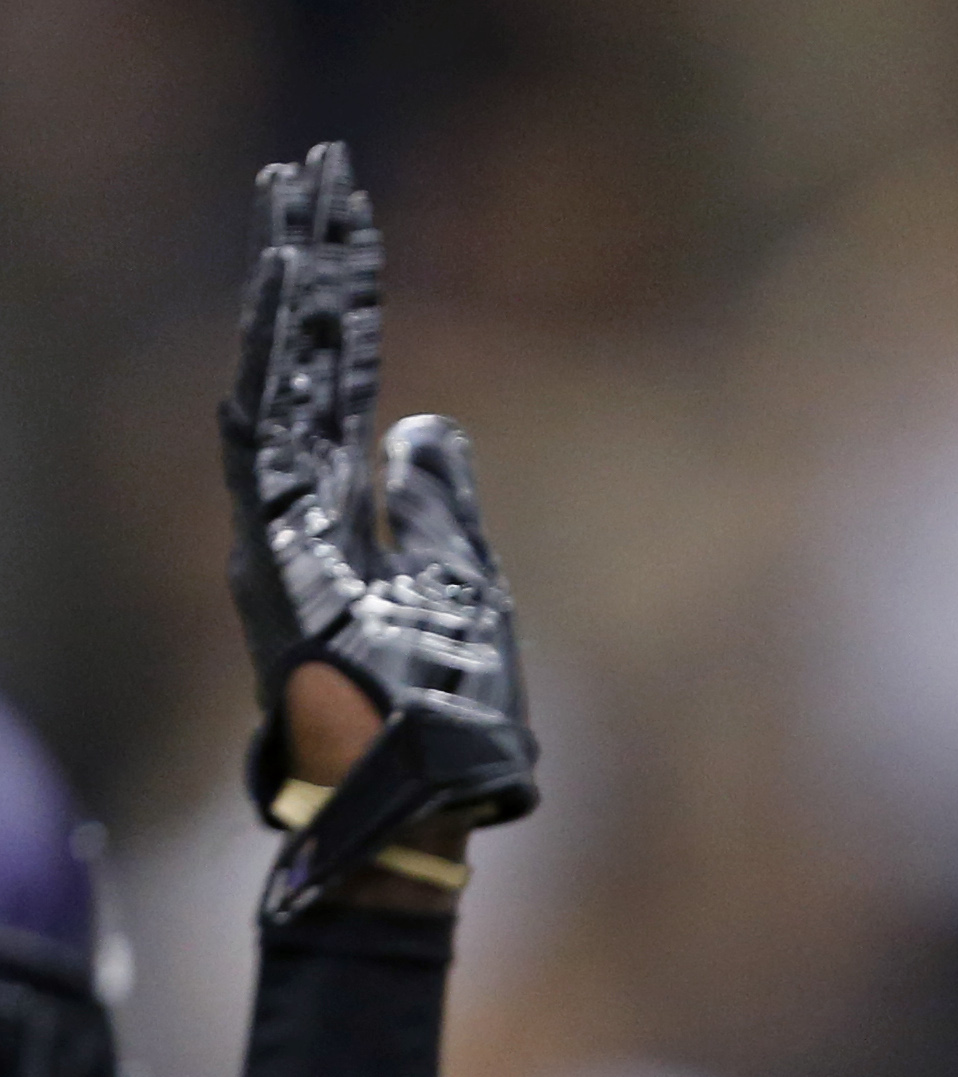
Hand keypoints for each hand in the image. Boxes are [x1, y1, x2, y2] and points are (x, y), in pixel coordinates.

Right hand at [221, 139, 536, 918]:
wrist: (428, 801)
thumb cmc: (452, 718)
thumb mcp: (468, 588)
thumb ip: (438, 505)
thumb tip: (424, 424)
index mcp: (341, 520)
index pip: (340, 385)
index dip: (345, 304)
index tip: (349, 222)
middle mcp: (294, 514)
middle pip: (301, 364)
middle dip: (307, 268)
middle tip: (311, 173)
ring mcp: (277, 531)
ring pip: (278, 381)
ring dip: (292, 293)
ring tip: (298, 203)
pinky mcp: (275, 552)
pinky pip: (269, 435)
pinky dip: (281, 364)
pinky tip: (287, 294)